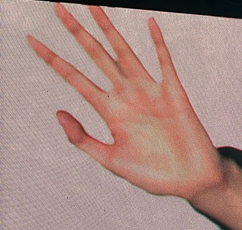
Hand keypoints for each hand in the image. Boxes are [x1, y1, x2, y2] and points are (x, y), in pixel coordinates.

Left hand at [27, 4, 224, 201]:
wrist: (192, 182)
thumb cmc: (155, 177)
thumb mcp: (112, 162)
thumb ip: (83, 139)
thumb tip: (57, 112)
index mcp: (111, 113)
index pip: (76, 79)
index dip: (53, 60)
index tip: (31, 40)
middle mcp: (127, 97)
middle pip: (96, 57)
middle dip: (77, 32)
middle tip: (57, 6)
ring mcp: (150, 93)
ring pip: (124, 52)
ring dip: (108, 29)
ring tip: (91, 5)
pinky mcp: (174, 94)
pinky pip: (164, 63)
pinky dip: (157, 44)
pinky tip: (150, 24)